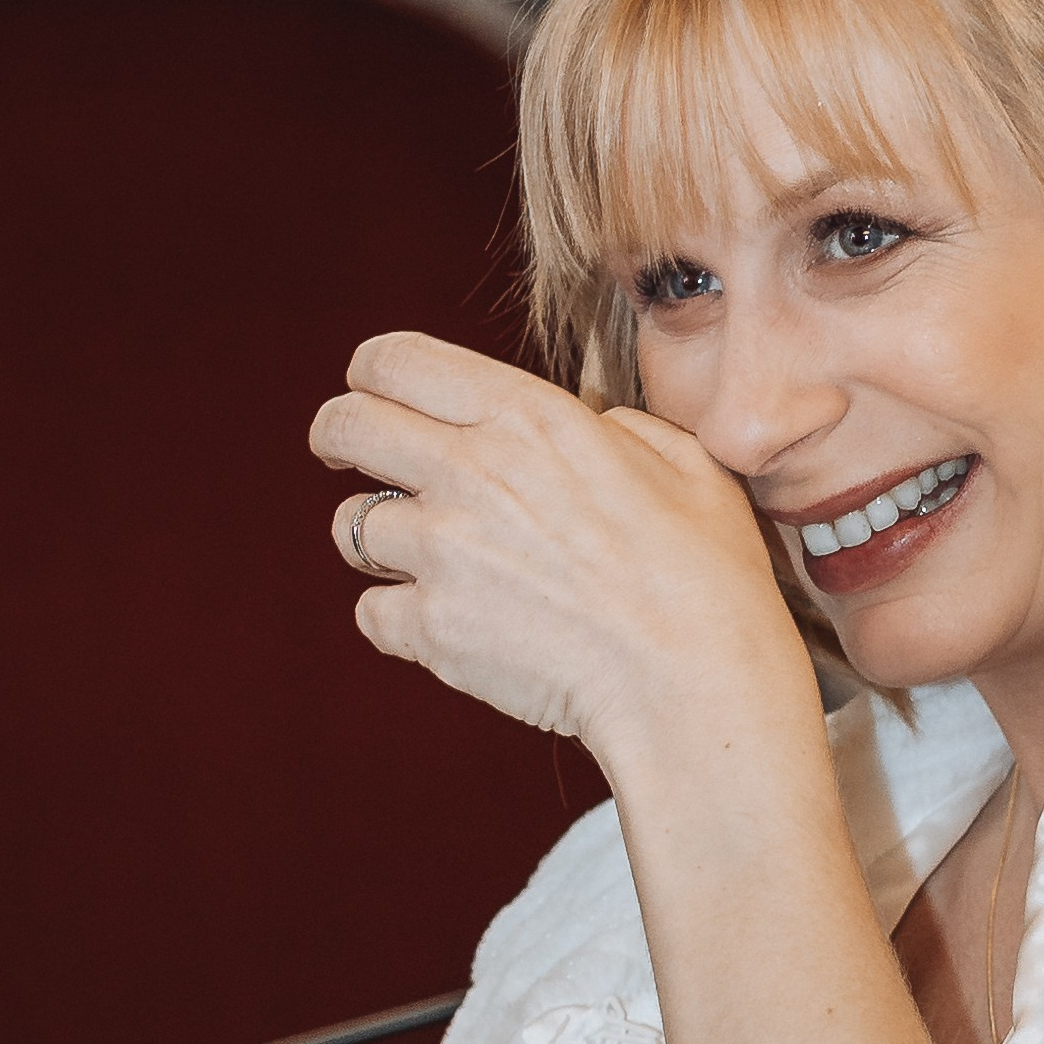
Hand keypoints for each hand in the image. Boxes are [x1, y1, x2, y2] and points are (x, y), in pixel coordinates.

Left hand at [311, 333, 813, 773]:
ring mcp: (442, 551)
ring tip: (428, 559)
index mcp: (528, 416)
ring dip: (378, 539)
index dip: (371, 373)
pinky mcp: (431, 627)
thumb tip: (594, 430)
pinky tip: (452, 626)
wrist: (692, 682)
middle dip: (337, 435)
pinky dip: (402, 621)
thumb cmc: (706, 577)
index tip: (373, 393)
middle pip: (345, 426)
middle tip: (348, 454)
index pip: (394, 361)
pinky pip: (372, 614)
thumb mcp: (688, 466)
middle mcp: (471, 470)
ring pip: (351, 527)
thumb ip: (623, 431)